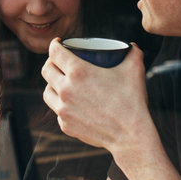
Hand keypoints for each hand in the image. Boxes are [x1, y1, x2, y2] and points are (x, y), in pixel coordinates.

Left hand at [42, 39, 149, 153]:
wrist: (130, 135)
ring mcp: (63, 109)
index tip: (58, 44)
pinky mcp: (65, 125)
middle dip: (51, 62)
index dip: (54, 44)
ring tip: (60, 82)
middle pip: (46, 70)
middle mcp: (65, 90)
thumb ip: (133, 53)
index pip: (55, 52)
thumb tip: (132, 46)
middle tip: (60, 62)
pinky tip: (70, 103)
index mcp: (78, 72)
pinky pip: (57, 110)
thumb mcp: (134, 71)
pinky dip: (61, 105)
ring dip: (51, 84)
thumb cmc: (131, 101)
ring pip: (47, 91)